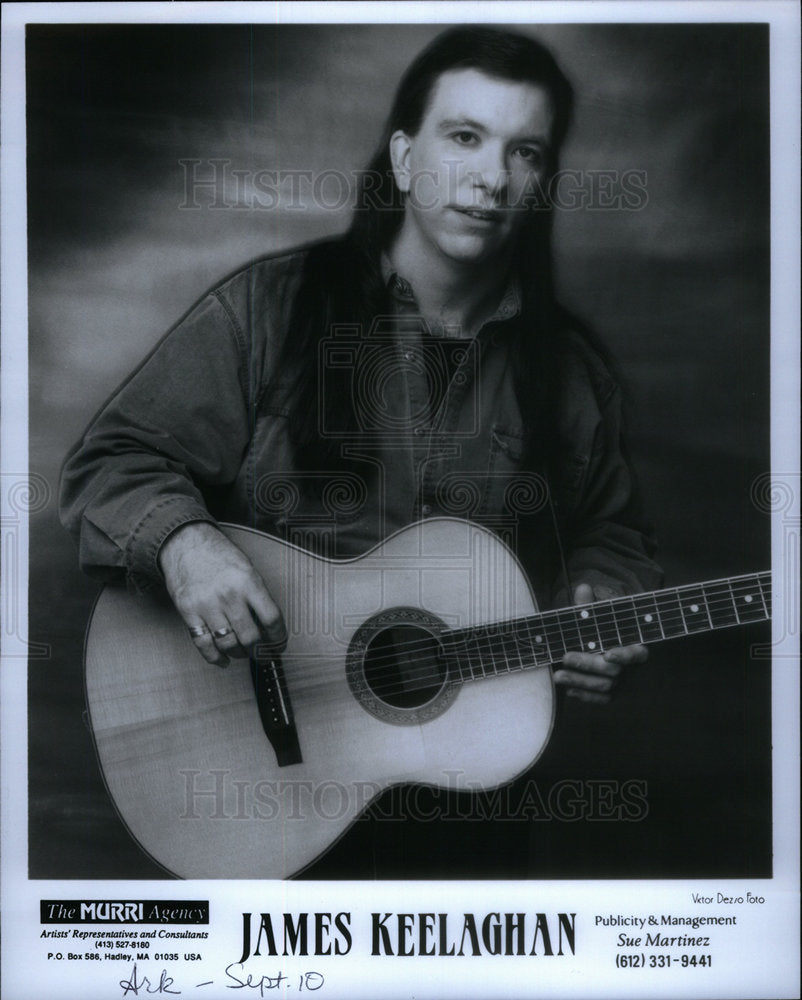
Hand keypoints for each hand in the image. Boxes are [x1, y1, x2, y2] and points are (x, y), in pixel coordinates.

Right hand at [158, 521, 285, 666]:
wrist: (185, 542)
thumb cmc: (218, 554)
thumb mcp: (247, 567)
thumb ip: (257, 594)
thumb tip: (269, 625)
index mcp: (248, 582)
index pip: (272, 619)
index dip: (279, 638)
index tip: (279, 644)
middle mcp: (229, 595)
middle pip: (251, 637)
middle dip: (260, 651)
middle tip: (263, 654)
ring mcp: (207, 605)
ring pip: (228, 644)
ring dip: (239, 654)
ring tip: (243, 653)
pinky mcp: (189, 612)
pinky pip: (203, 644)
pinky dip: (215, 657)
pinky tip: (223, 660)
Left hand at [552, 583, 647, 702]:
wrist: (600, 644)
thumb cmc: (600, 628)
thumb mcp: (594, 616)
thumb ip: (589, 606)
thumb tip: (583, 588)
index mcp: (634, 645)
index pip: (635, 654)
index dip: (623, 656)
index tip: (607, 654)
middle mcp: (629, 667)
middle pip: (613, 671)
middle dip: (587, 665)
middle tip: (565, 657)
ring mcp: (620, 682)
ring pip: (604, 687)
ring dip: (579, 682)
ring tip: (557, 676)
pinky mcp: (610, 694)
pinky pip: (599, 700)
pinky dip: (584, 696)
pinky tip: (568, 690)